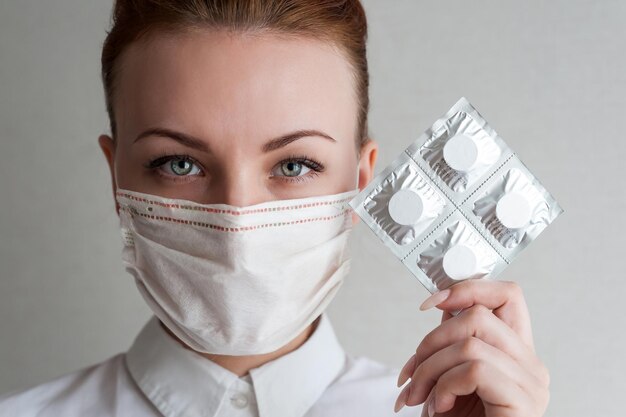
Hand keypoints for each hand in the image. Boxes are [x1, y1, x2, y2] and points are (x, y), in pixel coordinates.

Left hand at [394, 279, 549, 416]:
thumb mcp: (452, 376)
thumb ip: (454, 342)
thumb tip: (440, 305)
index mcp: (515, 351)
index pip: (507, 295)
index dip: (467, 288)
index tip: (430, 303)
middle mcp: (530, 363)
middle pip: (479, 314)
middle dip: (431, 339)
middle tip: (411, 372)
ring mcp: (530, 382)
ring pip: (468, 342)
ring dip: (428, 369)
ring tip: (418, 396)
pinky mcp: (522, 400)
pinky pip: (473, 369)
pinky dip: (443, 386)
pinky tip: (440, 407)